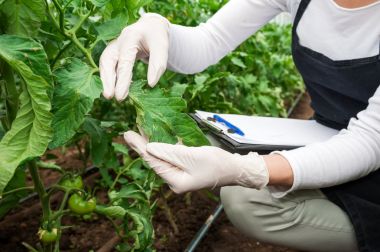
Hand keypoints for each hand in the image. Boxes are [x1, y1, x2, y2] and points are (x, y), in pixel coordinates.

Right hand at [99, 13, 169, 100]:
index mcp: (131, 37)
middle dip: (107, 79)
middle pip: (108, 60)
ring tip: (109, 95)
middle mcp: (119, 41)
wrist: (151, 26)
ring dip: (106, 79)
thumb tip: (151, 84)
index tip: (120, 96)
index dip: (122, 79)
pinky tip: (114, 88)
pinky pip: (109, 65)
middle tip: (109, 96)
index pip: (125, 60)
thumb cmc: (157, 36)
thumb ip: (158, 64)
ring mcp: (115, 46)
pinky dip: (109, 77)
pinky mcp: (114, 52)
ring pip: (105, 63)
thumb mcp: (162, 46)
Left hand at [124, 131, 268, 193]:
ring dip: (151, 145)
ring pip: (161, 158)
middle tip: (128, 132)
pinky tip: (156, 139)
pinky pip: (170, 157)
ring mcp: (179, 175)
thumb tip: (149, 147)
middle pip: (154, 161)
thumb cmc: (216, 163)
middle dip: (142, 146)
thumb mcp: (191, 156)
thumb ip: (169, 152)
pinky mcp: (184, 169)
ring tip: (138, 133)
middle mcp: (174, 180)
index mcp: (175, 181)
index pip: (153, 162)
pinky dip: (162, 147)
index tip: (127, 134)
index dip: (139, 147)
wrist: (233, 169)